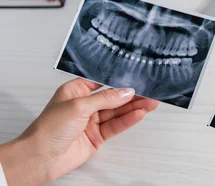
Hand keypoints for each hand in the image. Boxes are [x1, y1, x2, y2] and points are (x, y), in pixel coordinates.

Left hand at [0, 78, 158, 185]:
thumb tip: (125, 92)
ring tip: (150, 102)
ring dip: (133, 107)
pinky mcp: (97, 136)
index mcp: (74, 91)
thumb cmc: (48, 129)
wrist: (41, 157)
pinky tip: (139, 114)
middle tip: (149, 92)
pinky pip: (116, 125)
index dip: (118, 80)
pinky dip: (128, 120)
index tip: (135, 78)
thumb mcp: (78, 106)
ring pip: (117, 112)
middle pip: (112, 97)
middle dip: (131, 95)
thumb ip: (105, 98)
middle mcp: (84, 105)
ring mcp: (91, 121)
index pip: (101, 82)